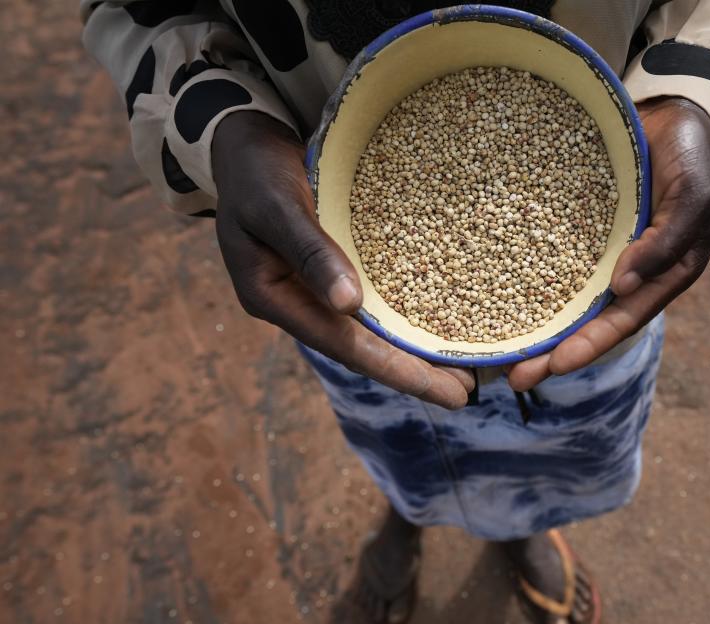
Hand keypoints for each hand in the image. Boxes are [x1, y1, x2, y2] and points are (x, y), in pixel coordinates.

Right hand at [211, 111, 472, 408]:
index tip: (447, 395)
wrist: (242, 139)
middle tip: (466, 392)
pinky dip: (402, 313)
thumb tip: (349, 304)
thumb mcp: (275, 205)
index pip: (344, 345)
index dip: (397, 371)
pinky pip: (370, 300)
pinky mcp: (331, 268)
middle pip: (360, 347)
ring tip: (461, 368)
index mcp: (273, 298)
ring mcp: (313, 288)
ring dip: (411, 348)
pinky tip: (435, 320)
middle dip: (412, 372)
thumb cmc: (254, 169)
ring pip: (368, 329)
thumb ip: (309, 251)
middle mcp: (297, 302)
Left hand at [509, 97, 709, 390]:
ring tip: (501, 353)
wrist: (673, 111)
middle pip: (591, 320)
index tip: (557, 365)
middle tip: (515, 377)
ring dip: (540, 325)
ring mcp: (605, 251)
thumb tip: (625, 288)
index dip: (592, 344)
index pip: (625, 318)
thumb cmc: (693, 155)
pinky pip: (555, 259)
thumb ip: (666, 241)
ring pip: (569, 297)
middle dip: (556, 351)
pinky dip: (532, 280)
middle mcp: (632, 271)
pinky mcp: (582, 228)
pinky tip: (498, 295)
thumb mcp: (693, 196)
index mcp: (665, 273)